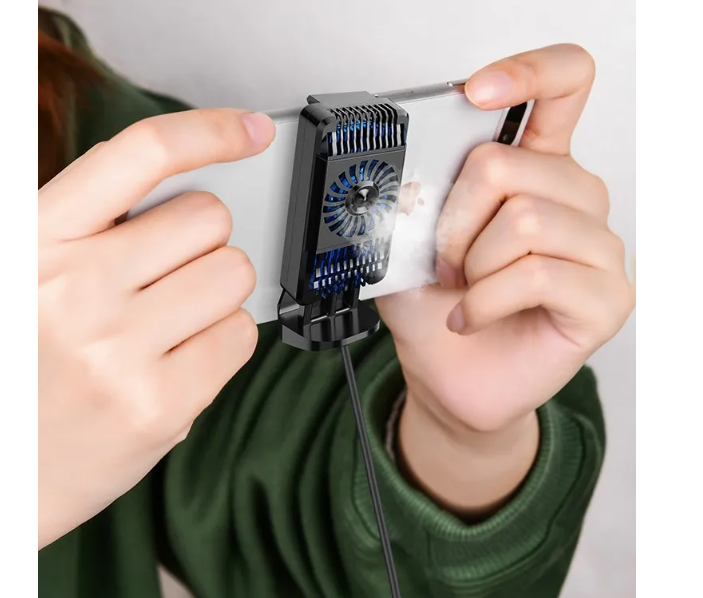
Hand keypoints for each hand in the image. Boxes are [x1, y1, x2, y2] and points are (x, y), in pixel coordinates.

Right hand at [38, 109, 274, 547]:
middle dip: (202, 242)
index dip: (206, 131)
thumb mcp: (22, 276)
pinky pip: (239, 336)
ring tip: (171, 320)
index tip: (250, 130)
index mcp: (35, 239)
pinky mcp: (158, 405)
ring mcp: (117, 349)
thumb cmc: (17, 369)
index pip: (139, 156)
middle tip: (170, 274)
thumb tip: (192, 207)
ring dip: (216, 292)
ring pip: (233, 274)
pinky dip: (223, 340)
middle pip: (207, 218)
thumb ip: (92, 234)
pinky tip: (182, 358)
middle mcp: (73, 286)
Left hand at [376, 45, 634, 514]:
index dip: (527, 72)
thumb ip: (412, 206)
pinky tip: (471, 315)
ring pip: (526, 219)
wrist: (450, 376)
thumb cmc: (437, 310)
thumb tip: (409, 179)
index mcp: (535, 170)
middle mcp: (574, 200)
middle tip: (446, 260)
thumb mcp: (407, 247)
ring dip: (472, 264)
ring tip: (463, 290)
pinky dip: (485, 299)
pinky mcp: (606, 297)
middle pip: (512, 165)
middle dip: (454, 221)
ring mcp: (597, 248)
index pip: (562, 88)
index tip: (476, 92)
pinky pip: (537, 273)